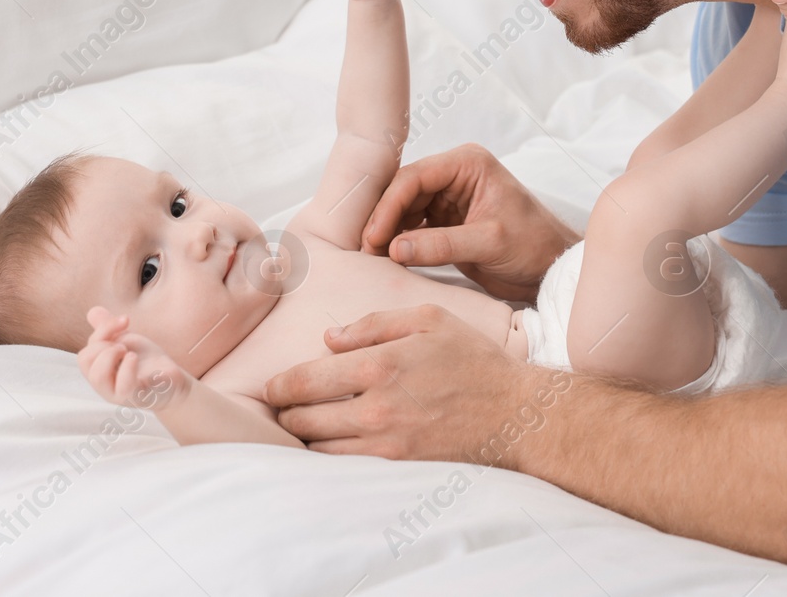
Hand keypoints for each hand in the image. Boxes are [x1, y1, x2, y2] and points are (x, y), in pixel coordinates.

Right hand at [77, 306, 193, 411]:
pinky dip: (127, 367)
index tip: (125, 320)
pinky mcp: (137, 397)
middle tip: (123, 343)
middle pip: (85, 361)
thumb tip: (93, 311)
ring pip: (97, 376)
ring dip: (111, 354)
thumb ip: (107, 329)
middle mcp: (103, 385)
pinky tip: (134, 357)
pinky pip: (124, 387)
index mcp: (98, 371)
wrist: (171, 378)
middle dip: (102, 343)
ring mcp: (118, 394)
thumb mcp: (126, 340)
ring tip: (128, 351)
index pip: (85, 352)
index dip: (102, 331)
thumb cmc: (146, 361)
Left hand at [265, 304, 551, 457]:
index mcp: (378, 364)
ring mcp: (384, 443)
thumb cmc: (473, 360)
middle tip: (283, 407)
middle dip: (286, 412)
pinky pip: (344, 466)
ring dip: (304, 436)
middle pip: (302, 418)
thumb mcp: (428, 319)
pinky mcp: (396, 467)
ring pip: (318, 447)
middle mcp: (374, 407)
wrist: (514, 414)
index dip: (279, 385)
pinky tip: (330, 445)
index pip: (304, 380)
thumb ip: (373, 324)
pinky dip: (328, 456)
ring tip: (304, 425)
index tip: (272, 387)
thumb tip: (329, 339)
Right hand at [361, 143, 576, 301]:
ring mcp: (448, 198)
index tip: (374, 236)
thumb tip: (394, 248)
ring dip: (387, 232)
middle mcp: (454, 175)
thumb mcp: (490, 242)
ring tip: (370, 258)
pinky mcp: (445, 222)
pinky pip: (412, 227)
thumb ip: (442, 244)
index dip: (389, 205)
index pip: (415, 178)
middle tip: (365, 250)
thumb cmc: (534, 245)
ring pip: (403, 210)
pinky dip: (398, 242)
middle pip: (403, 192)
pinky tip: (386, 259)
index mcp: (468, 164)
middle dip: (383, 219)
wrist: (552, 268)